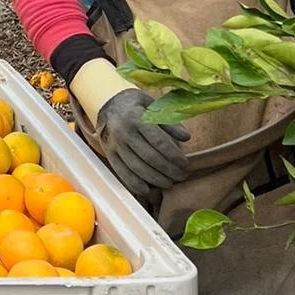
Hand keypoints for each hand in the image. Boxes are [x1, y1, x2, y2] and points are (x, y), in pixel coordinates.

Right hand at [94, 88, 190, 202]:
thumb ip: (169, 121)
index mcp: (136, 118)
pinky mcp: (109, 154)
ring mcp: (115, 145)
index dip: (174, 155)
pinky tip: (148, 190)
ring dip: (156, 179)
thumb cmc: (135, 105)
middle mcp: (124, 132)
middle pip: (149, 158)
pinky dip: (135, 184)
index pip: (158, 141)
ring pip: (137, 168)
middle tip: (181, 176)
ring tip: (170, 183)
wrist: (108, 104)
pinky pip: (122, 173)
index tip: (185, 164)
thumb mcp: (152, 104)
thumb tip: (186, 138)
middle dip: (168, 170)